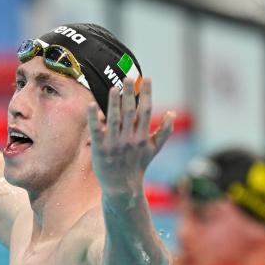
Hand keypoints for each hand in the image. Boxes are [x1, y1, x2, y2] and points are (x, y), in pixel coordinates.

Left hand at [87, 78, 174, 198]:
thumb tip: (173, 113)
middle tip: (129, 77)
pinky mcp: (99, 148)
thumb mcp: (153, 150)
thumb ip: (164, 131)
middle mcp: (129, 139)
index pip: (145, 111)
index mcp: (142, 137)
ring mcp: (113, 143)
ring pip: (114, 119)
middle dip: (130, 93)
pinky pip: (96, 130)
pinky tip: (92, 105)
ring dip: (114, 102)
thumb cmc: (137, 166)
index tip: (147, 78)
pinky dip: (94, 117)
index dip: (146, 94)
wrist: (121, 187)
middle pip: (129, 112)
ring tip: (115, 87)